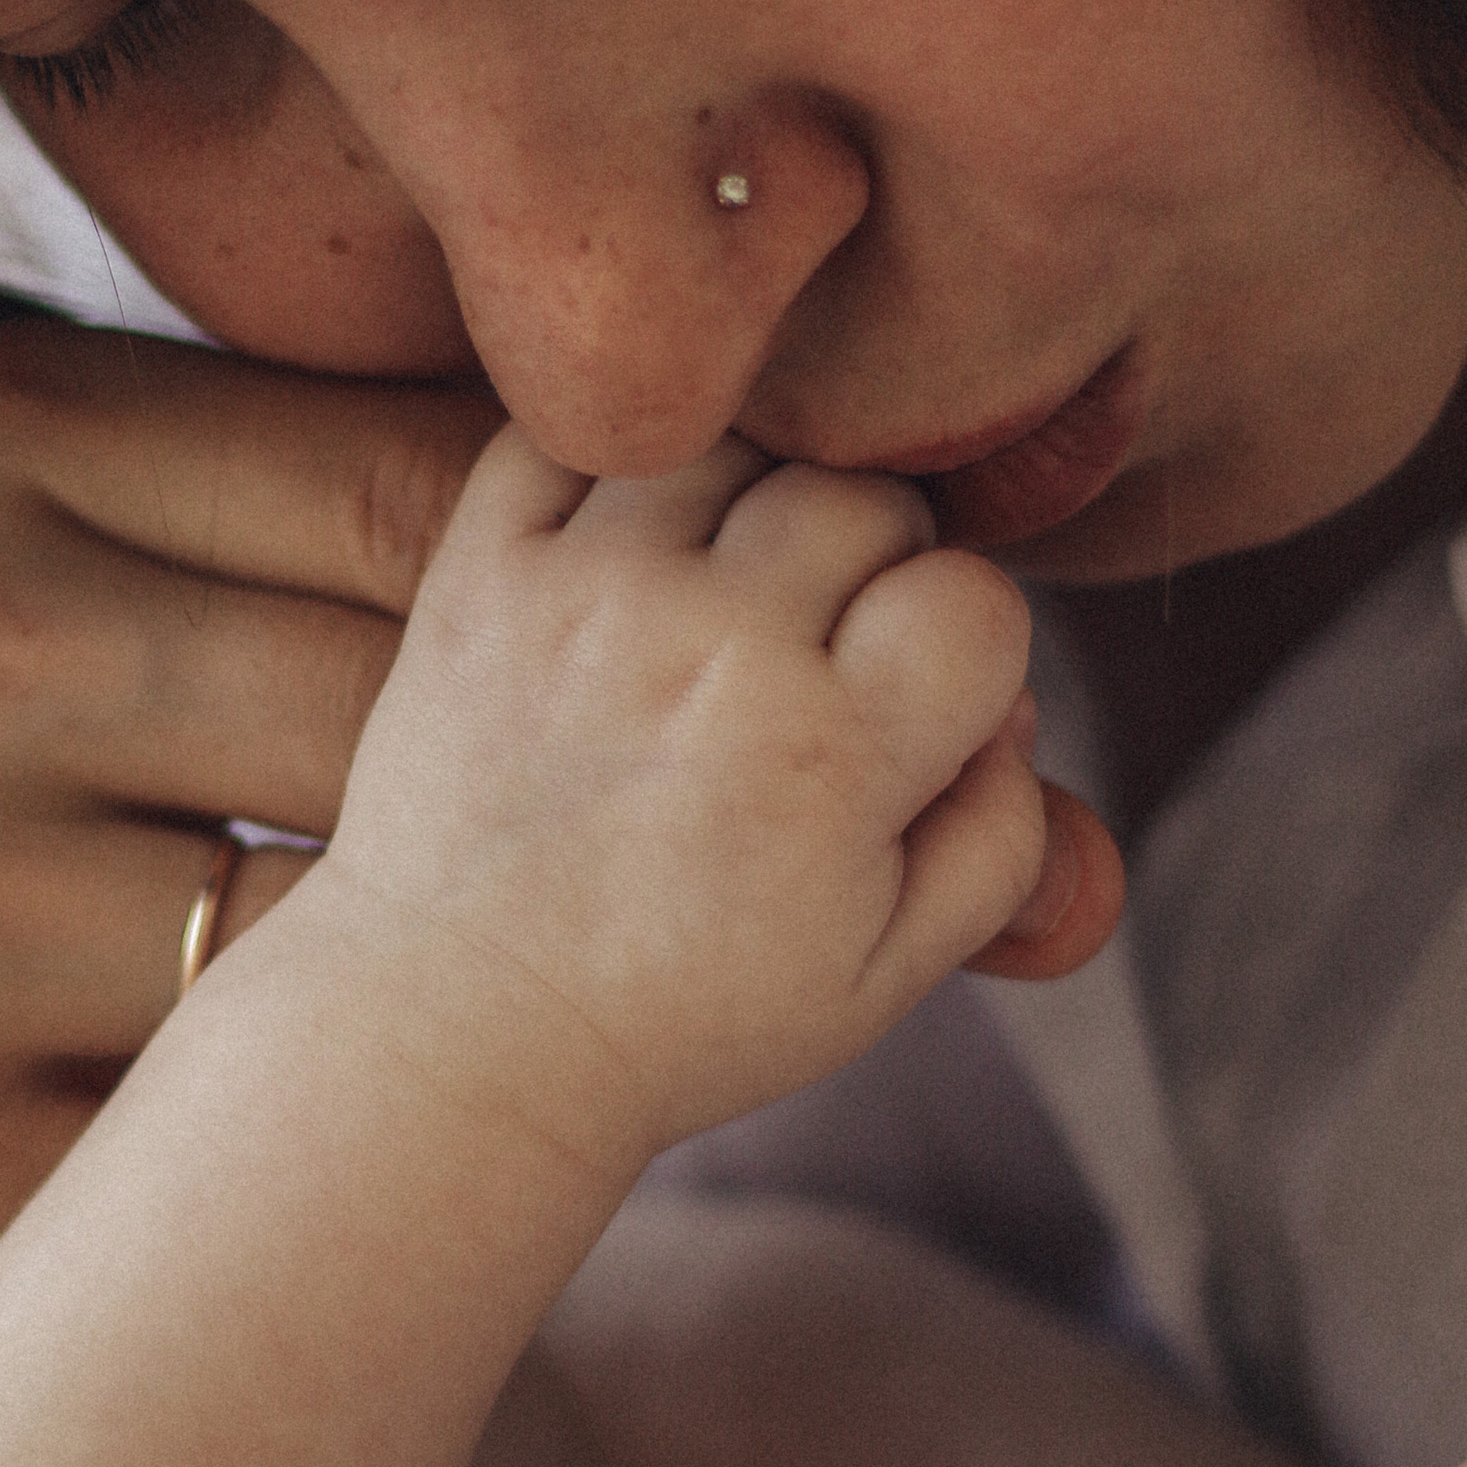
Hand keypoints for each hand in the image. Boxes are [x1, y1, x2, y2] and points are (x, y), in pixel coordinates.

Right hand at [0, 326, 493, 1346]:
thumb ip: (217, 481)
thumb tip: (590, 499)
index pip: (427, 505)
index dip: (568, 623)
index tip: (624, 699)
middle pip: (424, 734)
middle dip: (512, 827)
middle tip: (561, 891)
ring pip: (338, 967)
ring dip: (381, 1015)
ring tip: (387, 1033)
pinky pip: (201, 1157)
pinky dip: (232, 1162)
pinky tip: (203, 1152)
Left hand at [320, 430, 1111, 1160]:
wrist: (455, 1031)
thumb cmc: (680, 1013)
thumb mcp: (884, 976)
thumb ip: (998, 841)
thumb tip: (1012, 708)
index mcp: (831, 760)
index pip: (979, 601)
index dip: (969, 647)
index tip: (912, 703)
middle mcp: (713, 650)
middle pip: (869, 497)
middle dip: (877, 562)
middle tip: (823, 650)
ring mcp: (589, 596)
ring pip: (736, 443)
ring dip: (753, 504)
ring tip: (726, 599)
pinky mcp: (479, 571)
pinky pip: (572, 435)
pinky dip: (616, 471)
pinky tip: (629, 556)